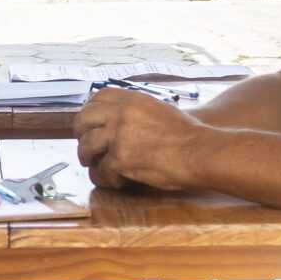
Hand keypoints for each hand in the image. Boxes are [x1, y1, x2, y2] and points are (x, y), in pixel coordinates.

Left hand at [75, 88, 203, 191]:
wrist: (199, 152)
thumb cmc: (187, 135)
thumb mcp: (159, 109)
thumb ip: (136, 111)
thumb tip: (119, 120)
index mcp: (132, 100)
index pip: (97, 98)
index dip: (89, 112)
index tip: (90, 124)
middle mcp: (122, 114)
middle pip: (83, 120)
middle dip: (80, 135)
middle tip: (87, 148)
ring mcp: (119, 136)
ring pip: (86, 146)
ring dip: (88, 159)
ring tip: (96, 166)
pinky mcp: (121, 159)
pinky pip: (100, 171)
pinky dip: (105, 179)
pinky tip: (116, 182)